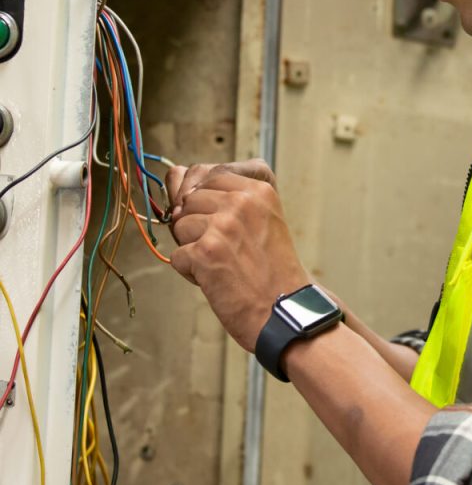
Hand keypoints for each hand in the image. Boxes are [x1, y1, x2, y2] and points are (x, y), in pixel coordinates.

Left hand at [166, 160, 307, 350]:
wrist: (284, 311)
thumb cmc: (272, 271)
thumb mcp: (262, 219)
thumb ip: (223, 193)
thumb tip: (173, 173)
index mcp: (259, 189)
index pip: (209, 175)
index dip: (205, 201)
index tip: (221, 223)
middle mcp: (242, 201)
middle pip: (190, 200)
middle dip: (197, 225)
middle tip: (226, 249)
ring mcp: (223, 225)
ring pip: (179, 225)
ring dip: (193, 248)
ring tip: (223, 264)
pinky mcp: (205, 252)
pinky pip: (177, 255)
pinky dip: (191, 272)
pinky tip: (217, 280)